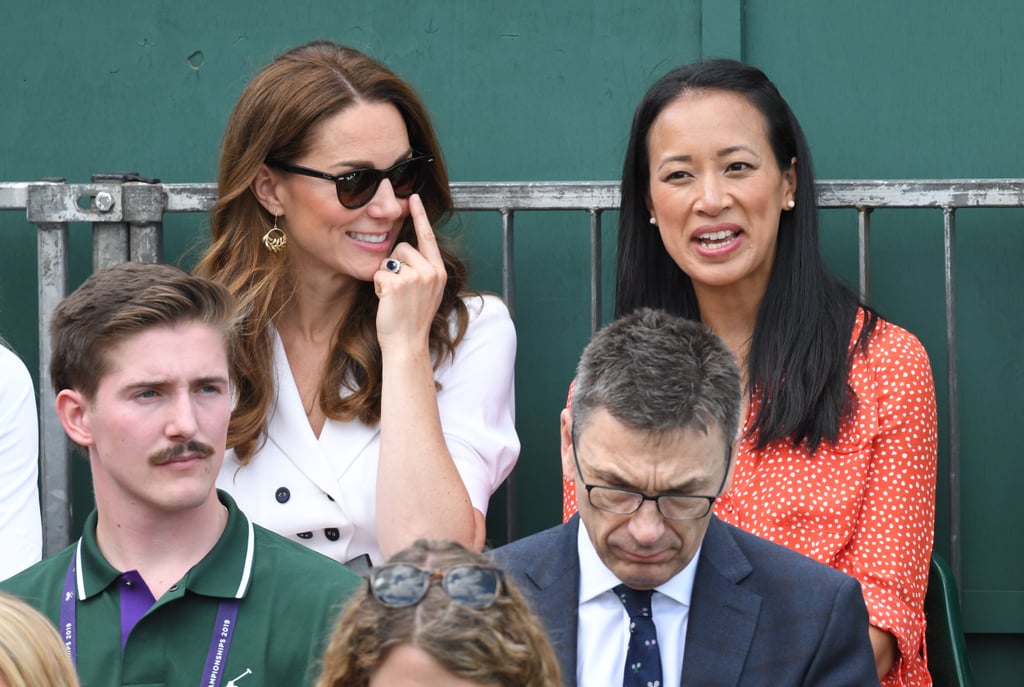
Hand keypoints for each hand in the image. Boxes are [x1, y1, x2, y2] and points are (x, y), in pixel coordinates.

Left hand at [373, 194, 446, 350]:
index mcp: (439, 272)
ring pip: (389, 259)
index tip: (413, 197)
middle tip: (399, 290)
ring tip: (394, 297)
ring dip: (385, 276)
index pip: (427, 237)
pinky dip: (377, 286)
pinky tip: (386, 301)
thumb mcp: (427, 292)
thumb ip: (423, 270)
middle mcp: (431, 271)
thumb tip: (407, 248)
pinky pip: (379, 273)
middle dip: (394, 264)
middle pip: (402, 247)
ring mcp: (415, 277)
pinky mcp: (397, 283)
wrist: (407, 344)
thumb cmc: (413, 320)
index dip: (420, 215)